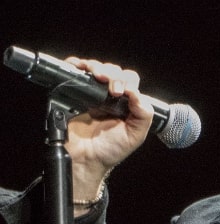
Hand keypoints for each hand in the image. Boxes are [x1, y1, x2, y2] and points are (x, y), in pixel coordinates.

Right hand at [64, 57, 153, 205]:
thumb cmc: (109, 150)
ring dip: (97, 67)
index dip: (127, 81)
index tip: (122, 92)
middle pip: (113, 71)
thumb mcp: (135, 135)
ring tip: (97, 77)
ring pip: (96, 67)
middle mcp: (107, 95)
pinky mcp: (72, 92)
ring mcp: (90, 93)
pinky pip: (73, 71)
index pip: (129, 80)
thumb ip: (144, 115)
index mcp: (124, 103)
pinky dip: (75, 64)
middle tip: (112, 90)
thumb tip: (136, 92)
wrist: (84, 159)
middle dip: (113, 75)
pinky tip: (78, 67)